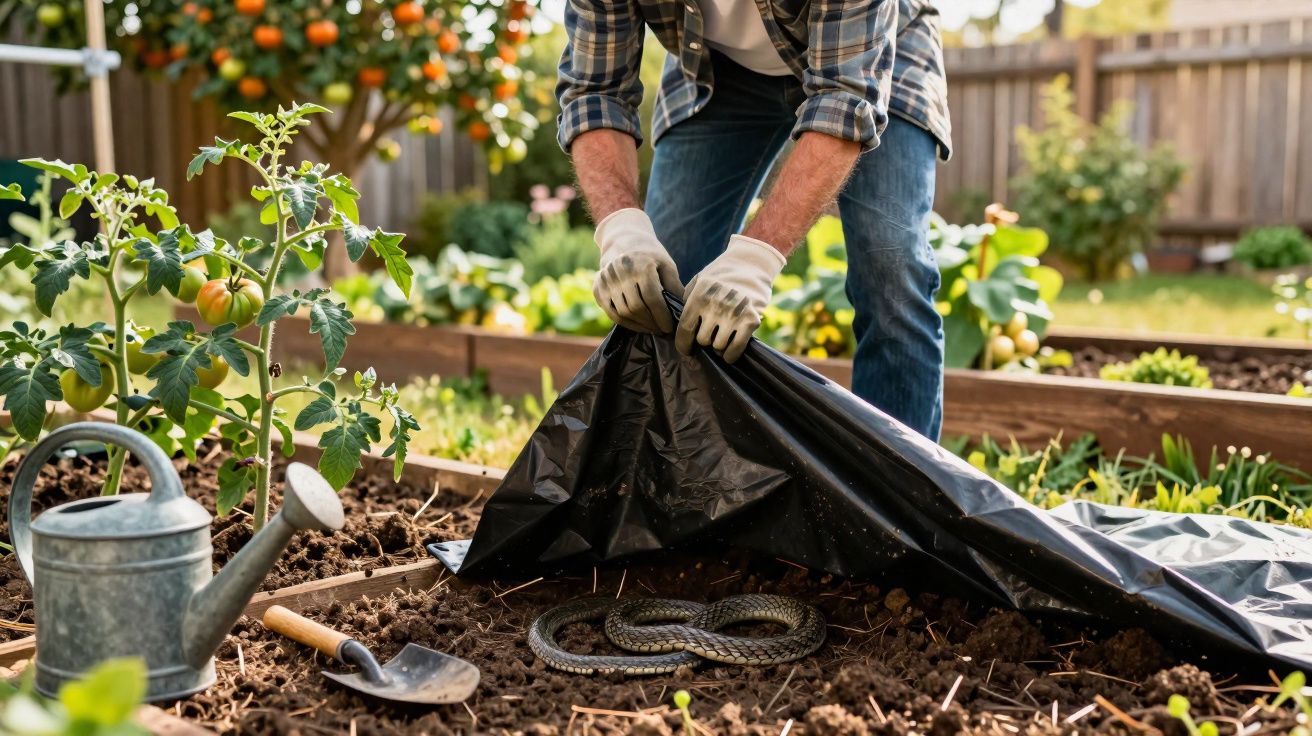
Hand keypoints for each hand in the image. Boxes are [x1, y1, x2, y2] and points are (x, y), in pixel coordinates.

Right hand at [593, 208, 683, 332]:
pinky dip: (625, 323)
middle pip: (636, 307)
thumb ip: (674, 287)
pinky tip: (638, 325)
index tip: (669, 327)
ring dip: (639, 325)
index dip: (661, 316)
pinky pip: (611, 312)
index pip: (652, 298)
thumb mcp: (666, 265)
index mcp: (641, 264)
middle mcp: (621, 272)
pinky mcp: (597, 287)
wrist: (623, 240)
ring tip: (651, 328)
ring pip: (623, 312)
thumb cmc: (650, 254)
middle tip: (661, 330)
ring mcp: (606, 280)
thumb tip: (682, 311)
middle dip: (651, 323)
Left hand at [676, 235, 786, 362]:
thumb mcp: (699, 281)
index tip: (685, 350)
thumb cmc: (722, 275)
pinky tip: (729, 353)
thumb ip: (687, 300)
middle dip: (704, 341)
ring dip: (718, 347)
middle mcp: (715, 306)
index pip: (685, 329)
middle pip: (702, 340)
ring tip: (721, 338)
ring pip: (718, 346)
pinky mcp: (751, 320)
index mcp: (700, 296)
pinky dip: (731, 355)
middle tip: (709, 335)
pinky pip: (735, 348)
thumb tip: (674, 323)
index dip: (683, 344)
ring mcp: (734, 314)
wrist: (752, 264)